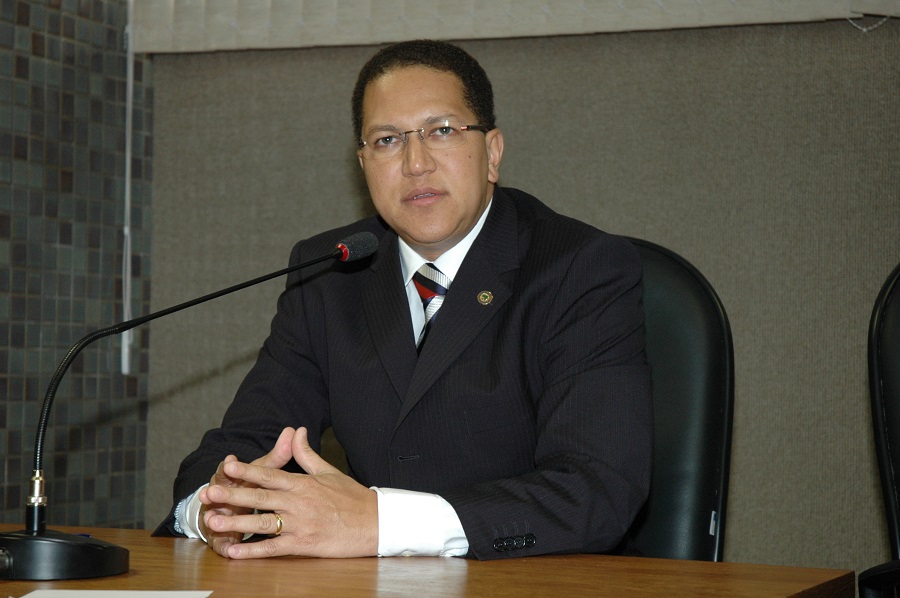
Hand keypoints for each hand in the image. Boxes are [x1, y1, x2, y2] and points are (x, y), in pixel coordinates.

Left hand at [201, 427, 378, 558]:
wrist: (375, 522)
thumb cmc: (352, 497)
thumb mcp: (328, 471)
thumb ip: (306, 454)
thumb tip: (296, 431)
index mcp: (303, 483)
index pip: (270, 475)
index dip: (247, 470)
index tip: (227, 466)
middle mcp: (299, 502)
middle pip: (259, 498)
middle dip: (232, 494)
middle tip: (208, 493)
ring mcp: (301, 524)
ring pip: (262, 523)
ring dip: (235, 522)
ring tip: (212, 521)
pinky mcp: (304, 545)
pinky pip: (274, 549)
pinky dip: (253, 550)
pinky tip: (234, 551)